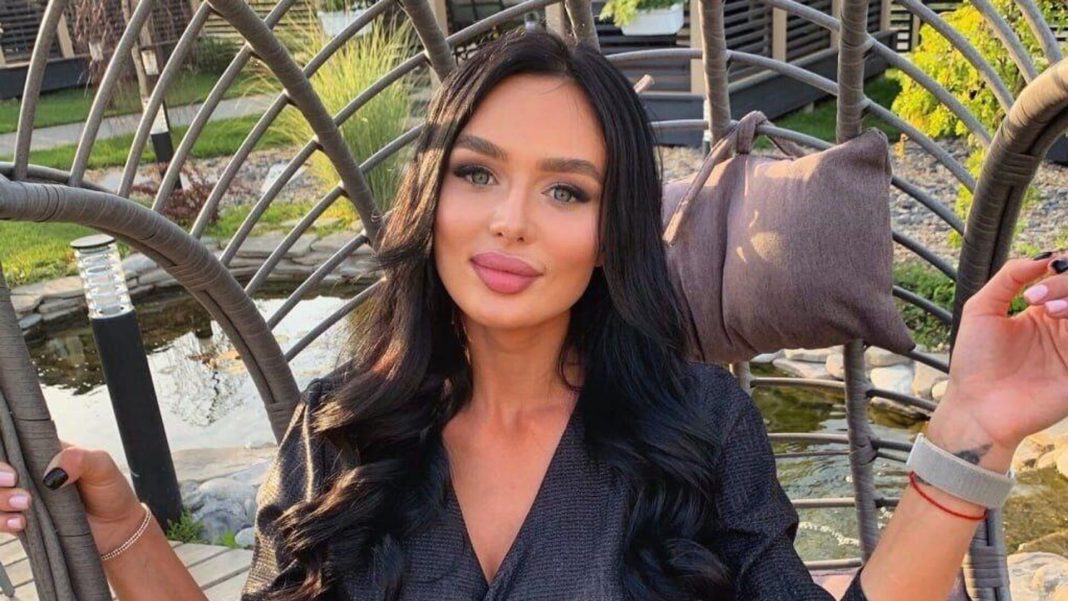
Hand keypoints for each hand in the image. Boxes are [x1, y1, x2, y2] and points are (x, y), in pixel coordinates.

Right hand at [0, 441, 145, 555]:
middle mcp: (30, 474)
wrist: (117, 528)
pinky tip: (21, 521)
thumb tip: (54, 468)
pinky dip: (3, 521)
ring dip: (1, 499)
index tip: (14, 468)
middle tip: (14, 480)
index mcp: (45, 453)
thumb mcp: (102, 467)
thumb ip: (81, 459)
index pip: (14, 445)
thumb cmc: (110, 491)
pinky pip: (0, 520)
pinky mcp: (23, 521)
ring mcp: (24, 498)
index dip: (5, 455)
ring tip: (25, 503)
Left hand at [929, 251, 1067, 461]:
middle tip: (1039, 298)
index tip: (1038, 278)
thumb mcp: (981, 309)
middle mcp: (1064, 326)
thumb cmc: (975, 361)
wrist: (977, 405)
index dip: (1062, 271)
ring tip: (1048, 311)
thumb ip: (1009, 278)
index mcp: (1045, 310)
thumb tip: (1042, 258)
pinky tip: (1062, 323)